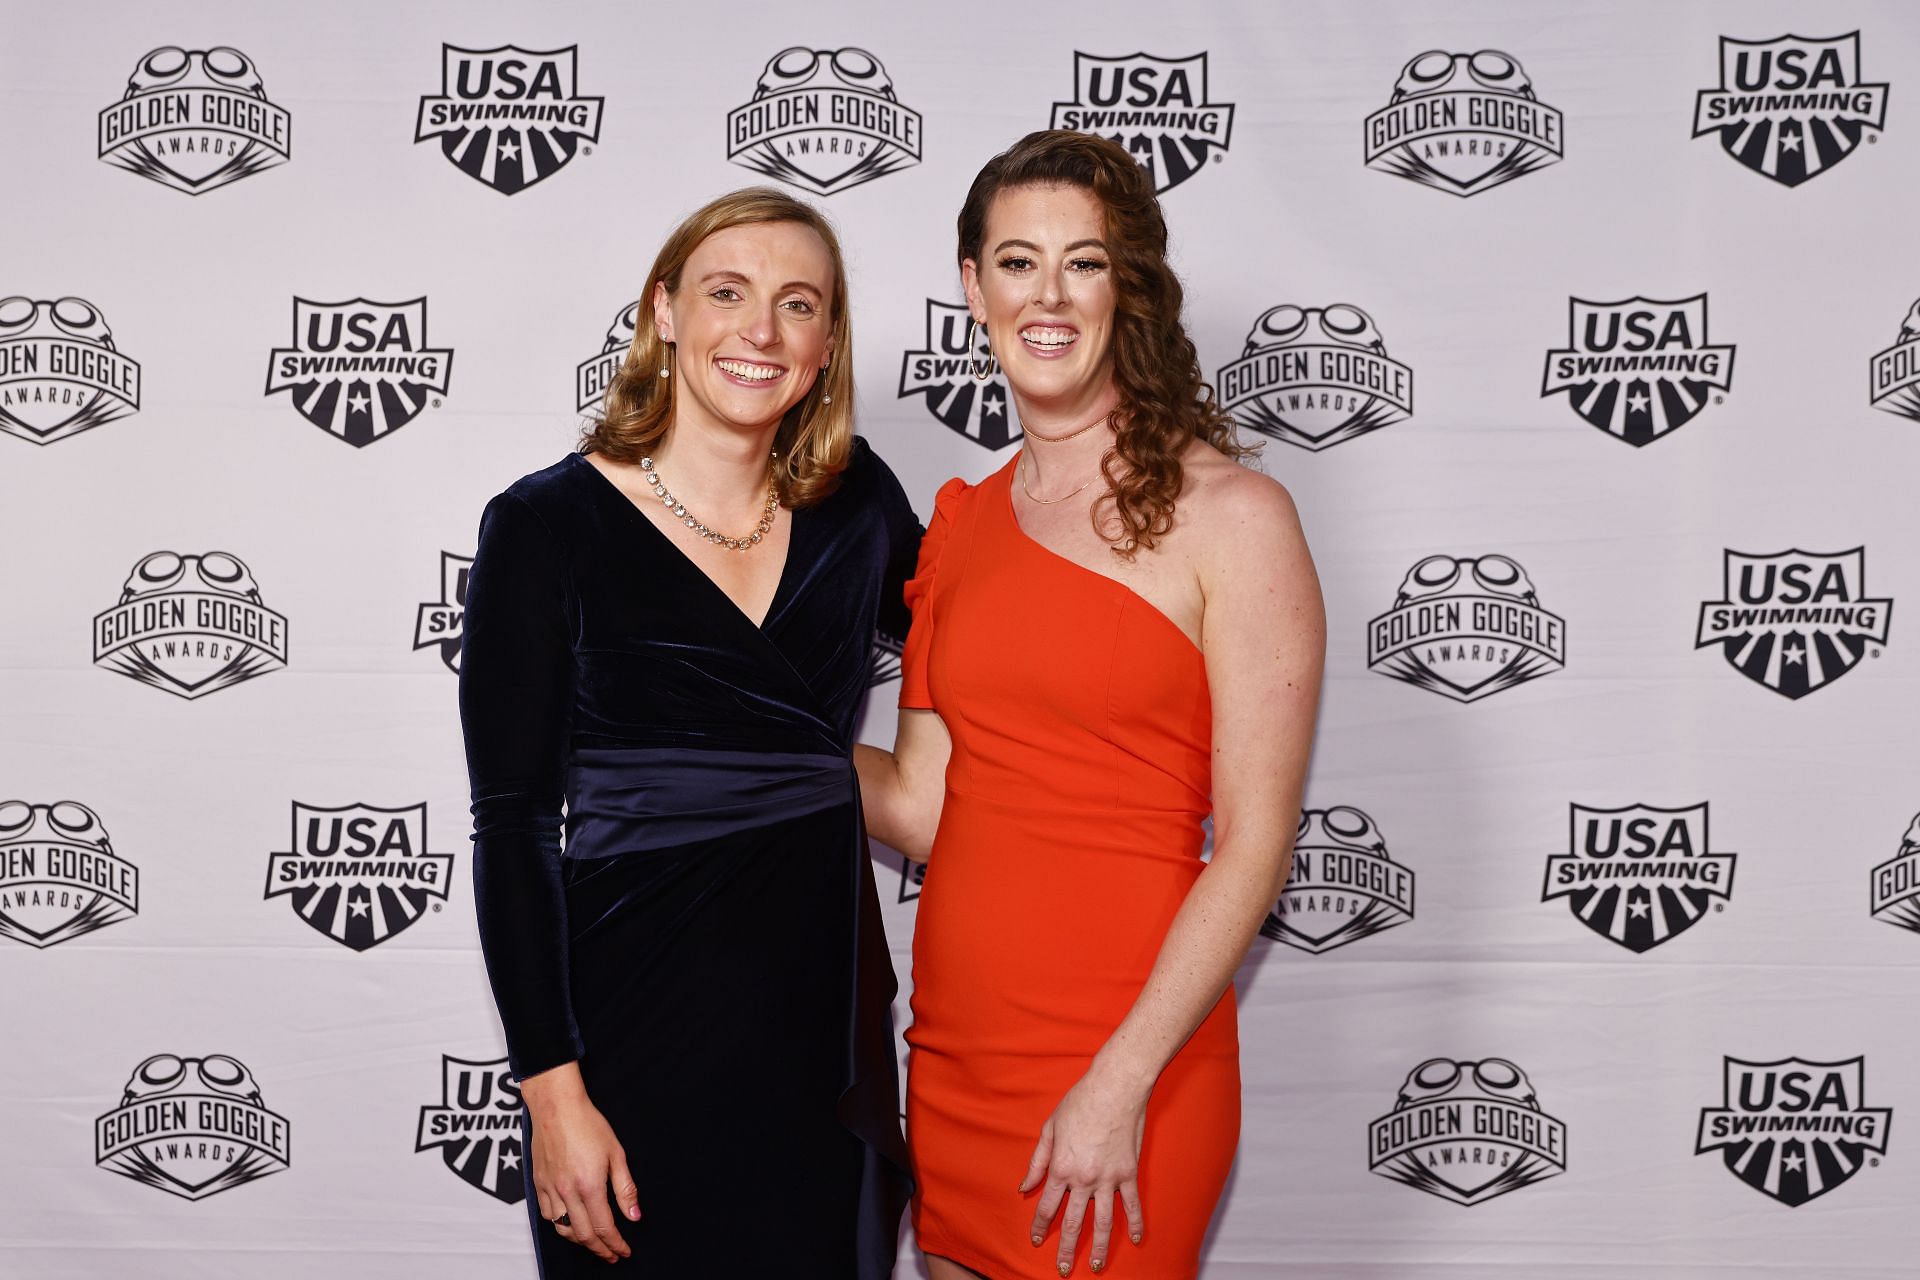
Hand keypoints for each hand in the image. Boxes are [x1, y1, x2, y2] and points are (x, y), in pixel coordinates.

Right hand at [522, 1064, 639, 1263]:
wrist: (557, 1106)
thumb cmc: (588, 1123)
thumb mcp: (616, 1153)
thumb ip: (625, 1188)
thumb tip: (634, 1216)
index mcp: (589, 1186)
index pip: (604, 1228)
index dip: (616, 1244)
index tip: (624, 1251)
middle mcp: (567, 1192)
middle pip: (583, 1235)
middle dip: (599, 1249)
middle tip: (611, 1254)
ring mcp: (550, 1189)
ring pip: (563, 1229)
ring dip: (580, 1241)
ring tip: (594, 1243)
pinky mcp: (538, 1184)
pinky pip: (548, 1215)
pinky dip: (561, 1226)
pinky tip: (571, 1224)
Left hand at [1020, 1067, 1148, 1275]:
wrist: (1115, 1088)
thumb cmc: (1079, 1103)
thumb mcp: (1049, 1128)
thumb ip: (1037, 1161)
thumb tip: (1025, 1187)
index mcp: (1060, 1167)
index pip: (1046, 1206)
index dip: (1039, 1225)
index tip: (1036, 1240)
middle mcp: (1083, 1179)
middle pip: (1073, 1222)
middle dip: (1066, 1247)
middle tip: (1064, 1268)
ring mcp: (1108, 1178)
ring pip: (1103, 1221)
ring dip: (1100, 1247)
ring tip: (1098, 1266)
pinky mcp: (1128, 1173)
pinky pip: (1132, 1204)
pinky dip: (1135, 1223)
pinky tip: (1137, 1239)